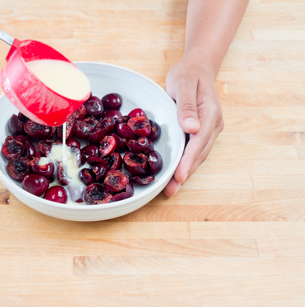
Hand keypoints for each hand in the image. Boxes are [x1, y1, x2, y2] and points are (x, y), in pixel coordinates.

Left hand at [163, 58, 223, 196]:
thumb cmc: (188, 74)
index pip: (199, 143)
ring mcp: (208, 130)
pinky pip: (193, 151)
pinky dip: (184, 163)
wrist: (197, 68)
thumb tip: (192, 128)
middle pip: (199, 155)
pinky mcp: (200, 132)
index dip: (188, 161)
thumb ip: (186, 106)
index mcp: (210, 115)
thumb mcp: (183, 84)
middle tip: (170, 191)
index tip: (179, 176)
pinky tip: (174, 173)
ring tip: (171, 189)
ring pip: (197, 156)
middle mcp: (212, 126)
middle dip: (185, 174)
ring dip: (185, 172)